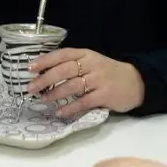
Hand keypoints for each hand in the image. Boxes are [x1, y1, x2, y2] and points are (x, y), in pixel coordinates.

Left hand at [26, 48, 144, 117]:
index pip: (62, 54)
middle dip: (45, 79)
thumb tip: (45, 74)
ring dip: (55, 93)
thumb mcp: (91, 63)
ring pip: (72, 85)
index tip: (30, 68)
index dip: (45, 60)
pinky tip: (60, 112)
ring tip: (43, 100)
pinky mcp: (105, 95)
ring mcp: (99, 79)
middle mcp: (91, 64)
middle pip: (64, 70)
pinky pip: (83, 101)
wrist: (135, 82)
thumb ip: (73, 66)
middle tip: (31, 88)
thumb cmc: (108, 73)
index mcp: (86, 54)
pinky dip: (70, 107)